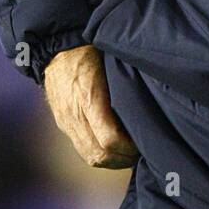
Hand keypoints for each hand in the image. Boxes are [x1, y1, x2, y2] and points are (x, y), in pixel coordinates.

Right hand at [42, 44, 138, 168]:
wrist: (57, 48)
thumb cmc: (92, 51)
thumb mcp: (113, 63)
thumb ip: (127, 86)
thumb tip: (150, 106)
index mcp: (89, 98)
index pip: (109, 139)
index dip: (129, 148)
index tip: (143, 143)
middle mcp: (75, 114)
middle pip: (99, 154)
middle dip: (123, 159)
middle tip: (140, 153)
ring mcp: (66, 121)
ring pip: (89, 156)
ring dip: (111, 161)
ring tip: (129, 154)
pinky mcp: (63, 124)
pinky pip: (81, 149)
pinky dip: (99, 155)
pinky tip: (113, 148)